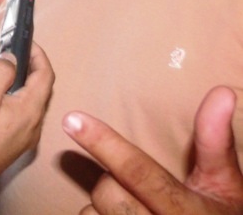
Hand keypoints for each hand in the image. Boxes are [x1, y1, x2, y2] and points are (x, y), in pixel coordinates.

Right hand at [0, 43, 53, 212]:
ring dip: (20, 83)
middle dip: (30, 67)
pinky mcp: (8, 147)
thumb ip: (1, 71)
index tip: (26, 41)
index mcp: (29, 111)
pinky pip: (18, 117)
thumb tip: (11, 58)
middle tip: (13, 52)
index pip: (45, 75)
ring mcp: (20, 140)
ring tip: (2, 70)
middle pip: (40, 89)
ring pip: (28, 104)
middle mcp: (31, 128)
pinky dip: (12, 99)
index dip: (38, 53)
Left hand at [63, 86, 242, 213]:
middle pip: (107, 191)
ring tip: (135, 206)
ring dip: (104, 204)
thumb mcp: (225, 184)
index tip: (72, 120)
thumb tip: (221, 93)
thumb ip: (215, 141)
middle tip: (136, 185)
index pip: (138, 173)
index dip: (104, 144)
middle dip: (113, 180)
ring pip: (92, 211)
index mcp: (186, 210)